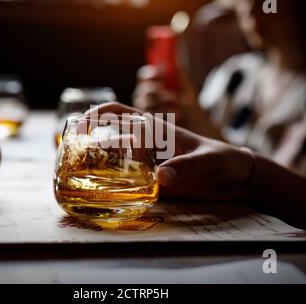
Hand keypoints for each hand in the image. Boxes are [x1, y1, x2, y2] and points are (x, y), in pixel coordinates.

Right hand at [86, 102, 254, 201]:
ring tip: (77, 170)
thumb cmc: (224, 161)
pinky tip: (102, 191)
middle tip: (68, 148)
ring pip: (115, 152)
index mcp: (156, 128)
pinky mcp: (153, 177)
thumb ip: (186, 167)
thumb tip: (160, 176)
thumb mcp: (208, 161)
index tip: (78, 128)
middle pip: (111, 129)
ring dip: (97, 156)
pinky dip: (112, 180)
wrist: (236, 177)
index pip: (119, 114)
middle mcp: (148, 142)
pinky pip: (127, 176)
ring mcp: (149, 160)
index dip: (96, 116)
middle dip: (88, 133)